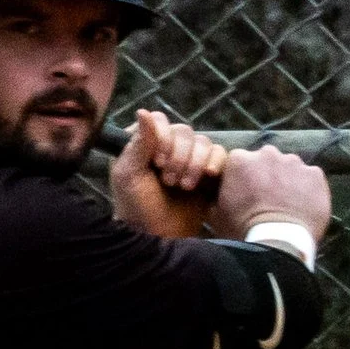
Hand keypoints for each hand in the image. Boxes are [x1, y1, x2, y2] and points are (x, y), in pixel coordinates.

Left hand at [111, 109, 227, 237]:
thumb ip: (138, 143)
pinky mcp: (208, 173)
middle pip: (184, 131)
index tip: (157, 163)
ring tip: (184, 187)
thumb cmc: (137, 207)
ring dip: (194, 164)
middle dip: (179, 157)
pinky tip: (206, 179)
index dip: (163, 139)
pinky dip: (215, 164)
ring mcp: (189, 159)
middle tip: (170, 181)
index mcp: (145, 142)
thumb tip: (143, 111)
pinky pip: (220, 154)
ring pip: (203, 142)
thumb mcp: (129, 174)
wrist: (158, 237)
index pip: (161, 121)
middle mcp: (169, 146)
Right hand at [215, 143, 331, 243]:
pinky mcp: (315, 175)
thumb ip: (216, 194)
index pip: (241, 162)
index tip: (246, 195)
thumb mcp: (216, 214)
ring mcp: (294, 163)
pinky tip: (303, 207)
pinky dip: (308, 189)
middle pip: (266, 161)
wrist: (277, 245)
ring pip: (290, 168)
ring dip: (288, 181)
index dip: (243, 179)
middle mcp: (267, 153)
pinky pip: (311, 178)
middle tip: (267, 200)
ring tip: (287, 206)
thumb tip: (216, 193)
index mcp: (239, 159)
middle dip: (266, 176)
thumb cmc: (243, 231)